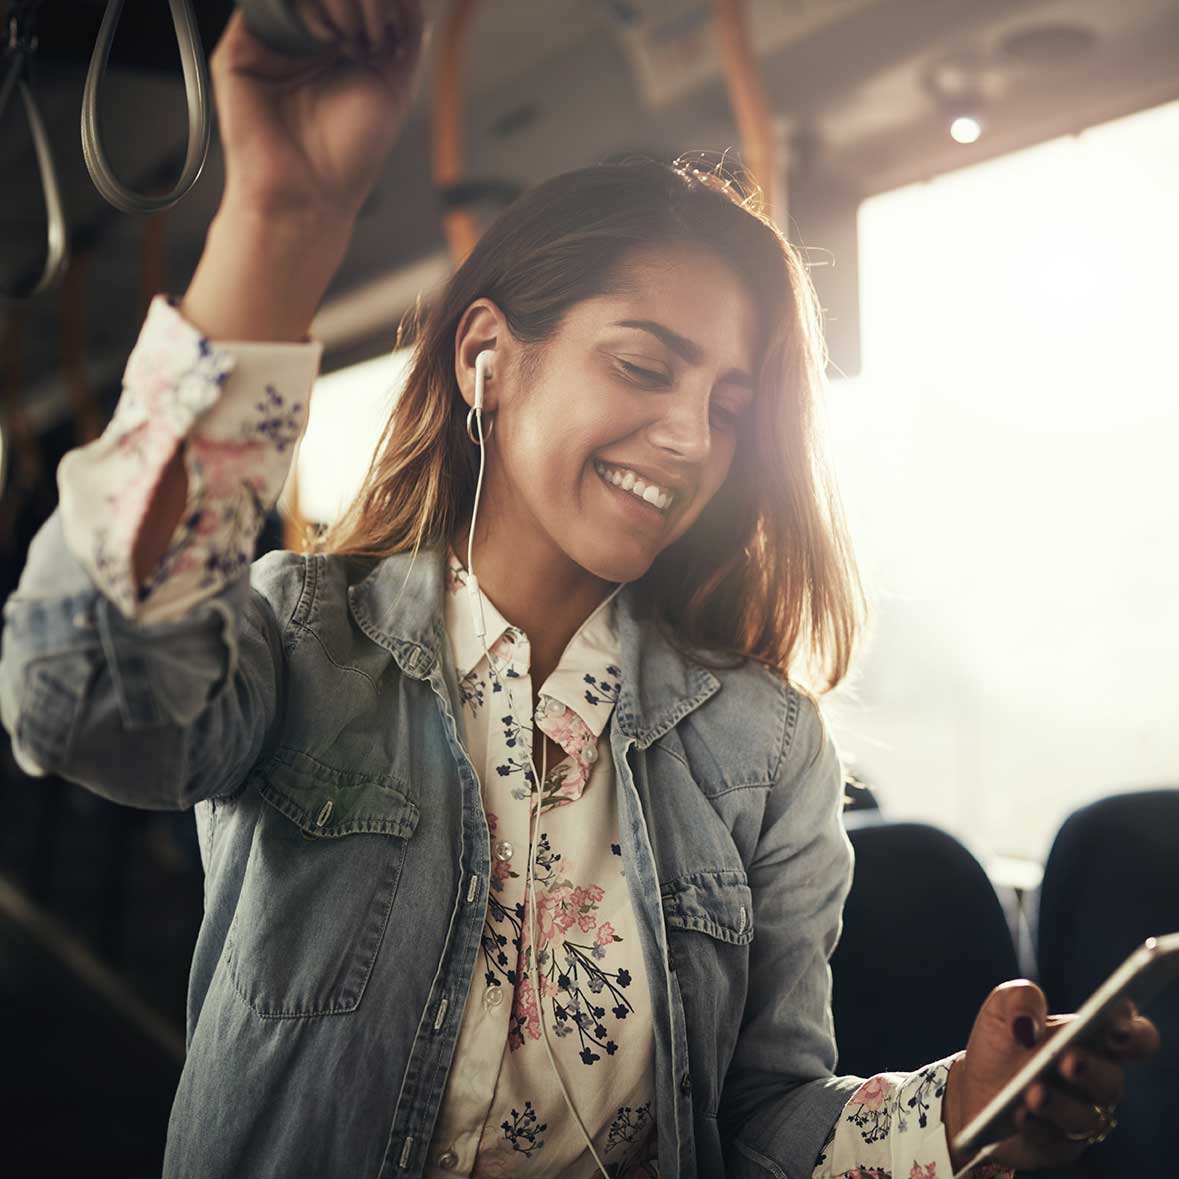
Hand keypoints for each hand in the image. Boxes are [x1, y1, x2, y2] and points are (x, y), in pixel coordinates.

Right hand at [209, 1, 424, 222]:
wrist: (310, 195)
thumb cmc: (350, 155)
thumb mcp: (393, 85)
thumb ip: (404, 34)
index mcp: (335, 46)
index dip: (376, 3)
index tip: (392, 30)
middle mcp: (300, 41)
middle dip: (360, 1)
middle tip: (371, 41)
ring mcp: (268, 44)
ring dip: (334, 4)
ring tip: (351, 43)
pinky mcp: (239, 53)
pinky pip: (263, 8)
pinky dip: (299, 10)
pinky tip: (325, 39)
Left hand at [943, 980, 1159, 1170]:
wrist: (972, 1085)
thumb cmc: (1001, 1040)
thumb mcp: (1002, 1006)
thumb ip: (1020, 1000)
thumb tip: (1027, 1025)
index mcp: (1095, 1039)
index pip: (1137, 1038)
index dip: (1134, 1035)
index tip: (1115, 1027)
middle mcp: (1097, 1079)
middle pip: (1112, 1081)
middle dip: (1091, 1071)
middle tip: (1069, 1061)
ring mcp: (1081, 1115)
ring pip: (1085, 1117)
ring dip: (1059, 1104)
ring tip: (1033, 1092)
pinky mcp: (1059, 1146)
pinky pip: (1055, 1142)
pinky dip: (1036, 1127)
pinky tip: (1018, 1114)